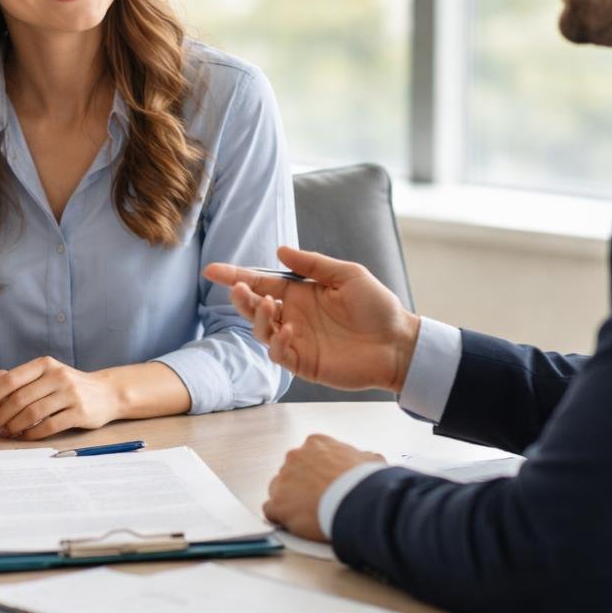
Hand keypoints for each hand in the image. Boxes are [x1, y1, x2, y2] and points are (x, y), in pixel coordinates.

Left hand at [0, 356, 120, 440]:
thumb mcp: (46, 375)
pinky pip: (49, 426)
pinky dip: (32, 434)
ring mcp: (70, 394)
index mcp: (45, 365)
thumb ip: (19, 378)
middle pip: (19, 398)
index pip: (12, 379)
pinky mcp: (80, 412)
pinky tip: (24, 437)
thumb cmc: (69, 385)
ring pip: (32, 413)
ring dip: (14, 427)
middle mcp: (57, 376)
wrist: (107, 393)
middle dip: (0, 416)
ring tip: (4, 434)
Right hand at [203, 246, 419, 392]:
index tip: (212, 270)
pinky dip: (277, 343)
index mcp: (301, 294)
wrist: (399, 343)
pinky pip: (279, 354)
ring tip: (268, 305)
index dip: (236, 276)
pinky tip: (289, 332)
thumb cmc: (378, 307)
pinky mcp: (304, 363)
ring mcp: (297, 340)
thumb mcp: (347, 275)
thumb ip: (313, 264)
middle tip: (239, 289)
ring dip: (258, 317)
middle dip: (242, 297)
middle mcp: (293, 316)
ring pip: (262, 330)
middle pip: (255, 307)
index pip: (262, 283)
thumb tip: (280, 249)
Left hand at [264, 434, 386, 540]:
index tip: (324, 485)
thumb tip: (367, 461)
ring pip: (278, 490)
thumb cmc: (365, 482)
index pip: (308, 457)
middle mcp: (295, 457)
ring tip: (306, 516)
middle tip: (316, 502)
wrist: (357, 502)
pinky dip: (281, 518)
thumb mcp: (371, 461)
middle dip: (300, 486)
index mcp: (316, 444)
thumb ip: (362, 458)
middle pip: (291, 472)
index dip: (316, 473)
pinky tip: (294, 525)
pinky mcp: (277, 504)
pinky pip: (271, 511)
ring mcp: (283, 480)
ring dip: (289, 501)